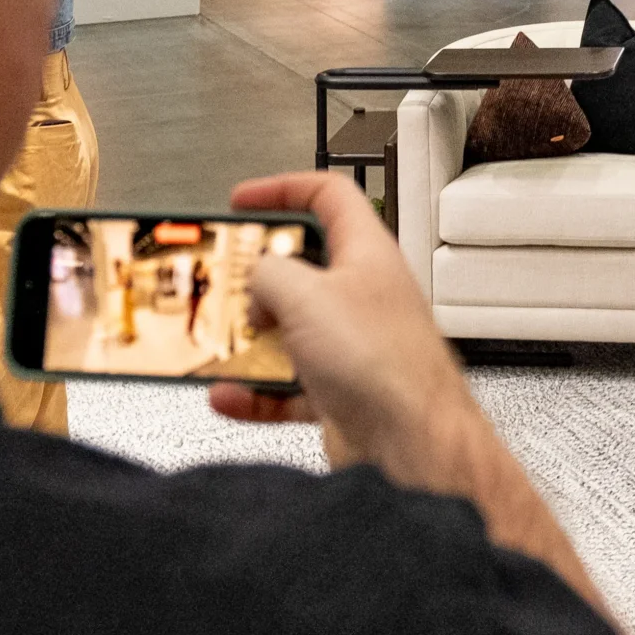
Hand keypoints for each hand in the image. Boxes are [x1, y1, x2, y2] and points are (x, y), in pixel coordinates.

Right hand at [208, 172, 482, 483]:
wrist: (413, 445)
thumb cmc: (385, 365)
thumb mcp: (305, 296)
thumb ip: (268, 273)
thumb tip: (254, 280)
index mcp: (366, 253)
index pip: (327, 196)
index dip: (282, 189)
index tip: (243, 201)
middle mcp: (363, 296)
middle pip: (300, 268)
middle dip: (255, 277)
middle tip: (222, 280)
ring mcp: (352, 346)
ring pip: (289, 331)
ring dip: (250, 340)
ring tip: (222, 341)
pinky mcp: (341, 393)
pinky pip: (287, 386)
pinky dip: (256, 391)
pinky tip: (231, 394)